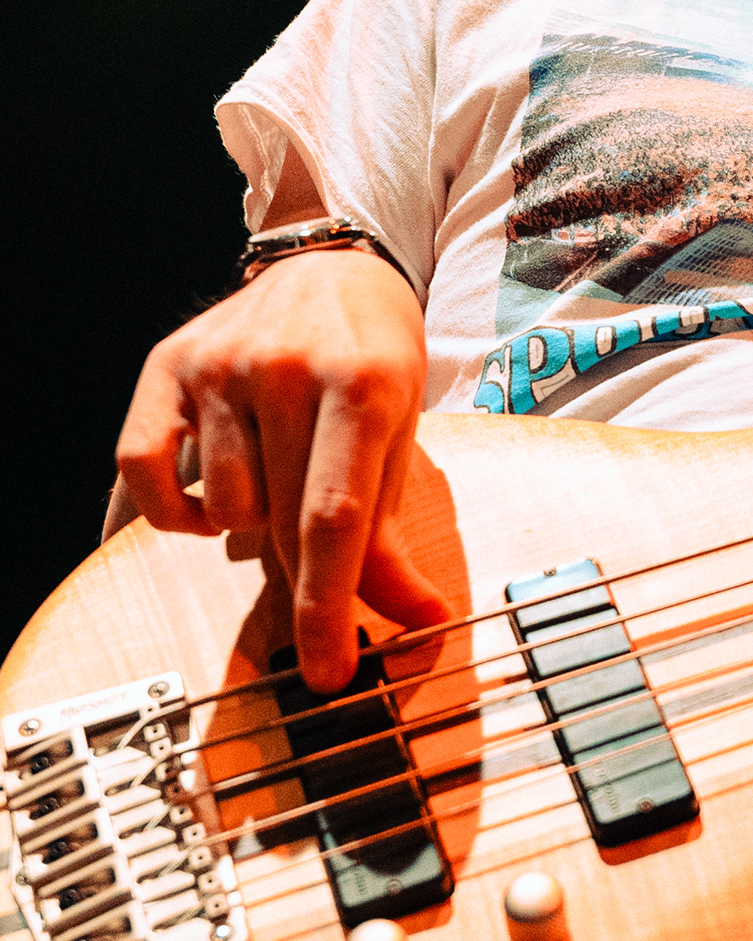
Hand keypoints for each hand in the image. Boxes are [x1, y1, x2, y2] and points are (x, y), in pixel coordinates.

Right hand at [114, 248, 450, 693]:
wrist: (332, 268)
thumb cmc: (373, 361)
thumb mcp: (399, 435)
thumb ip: (394, 536)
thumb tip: (420, 620)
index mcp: (361, 383)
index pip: (333, 519)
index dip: (328, 608)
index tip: (328, 672)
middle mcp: (284, 366)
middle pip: (279, 522)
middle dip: (300, 571)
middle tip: (317, 565)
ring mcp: (220, 364)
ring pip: (221, 508)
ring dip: (248, 524)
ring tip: (277, 482)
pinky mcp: (167, 366)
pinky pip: (144, 472)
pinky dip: (172, 509)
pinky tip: (208, 501)